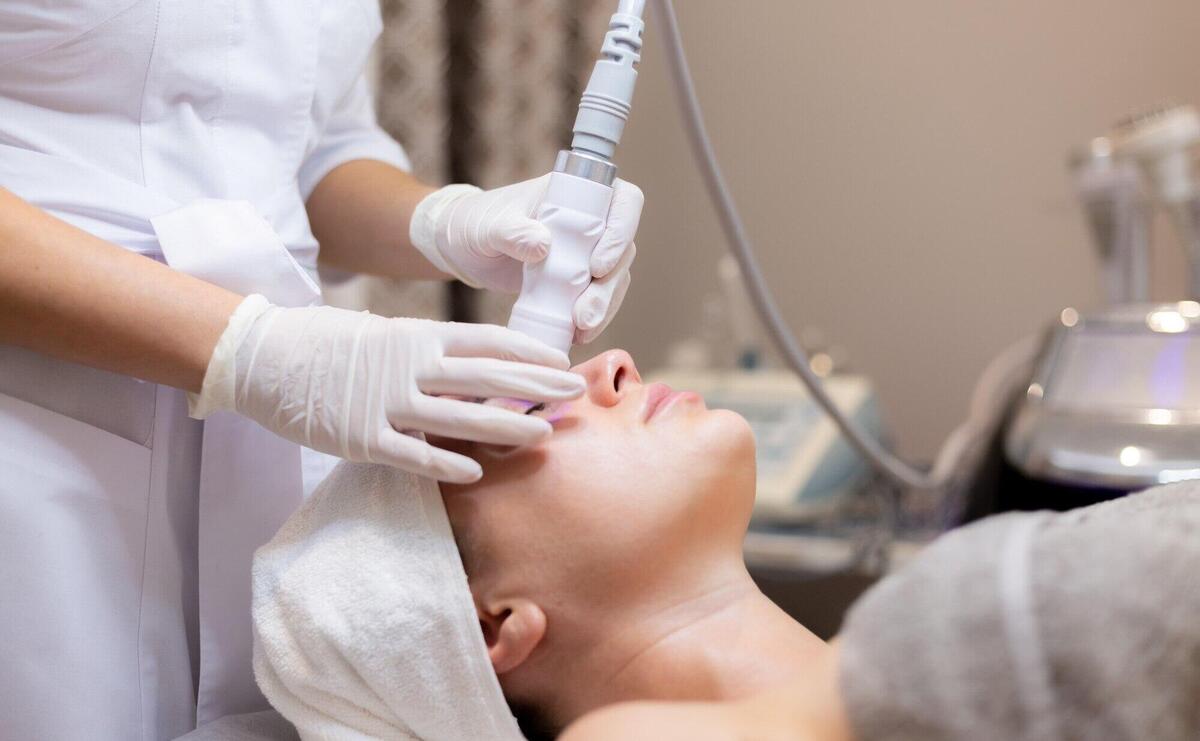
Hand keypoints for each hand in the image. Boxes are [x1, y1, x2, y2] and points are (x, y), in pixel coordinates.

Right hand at [190, 295, 585, 482]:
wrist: (261, 356)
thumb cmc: (324, 341)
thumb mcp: (382, 333)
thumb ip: (424, 350)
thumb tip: (468, 362)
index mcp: (416, 337)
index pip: (487, 342)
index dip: (529, 353)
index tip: (563, 362)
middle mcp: (410, 367)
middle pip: (487, 377)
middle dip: (536, 386)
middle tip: (575, 393)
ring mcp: (387, 403)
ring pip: (460, 417)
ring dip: (506, 427)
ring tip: (543, 435)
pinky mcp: (362, 438)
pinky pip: (413, 455)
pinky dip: (446, 464)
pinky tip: (476, 473)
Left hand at [410, 174, 642, 343]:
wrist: (461, 249)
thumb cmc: (473, 224)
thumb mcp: (487, 227)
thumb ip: (511, 231)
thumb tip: (543, 244)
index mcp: (576, 194)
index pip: (623, 201)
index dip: (622, 231)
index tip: (597, 265)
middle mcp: (590, 221)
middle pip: (623, 249)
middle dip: (609, 285)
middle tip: (584, 313)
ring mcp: (586, 252)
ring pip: (614, 278)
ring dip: (604, 306)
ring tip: (581, 328)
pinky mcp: (577, 281)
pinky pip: (599, 299)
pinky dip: (593, 318)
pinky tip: (577, 334)